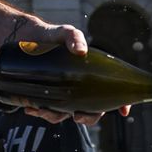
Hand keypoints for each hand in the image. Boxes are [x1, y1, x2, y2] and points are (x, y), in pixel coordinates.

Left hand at [11, 21, 129, 123]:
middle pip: (91, 112)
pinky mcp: (45, 96)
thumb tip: (81, 51)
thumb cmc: (53, 36)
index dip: (122, 104)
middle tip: (77, 115)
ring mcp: (62, 95)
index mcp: (91, 76)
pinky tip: (30, 108)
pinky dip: (38, 112)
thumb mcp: (66, 33)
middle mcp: (79, 89)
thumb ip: (74, 37)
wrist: (27, 38)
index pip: (112, 93)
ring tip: (44, 109)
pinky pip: (45, 111)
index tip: (123, 111)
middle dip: (87, 118)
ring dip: (55, 116)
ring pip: (65, 115)